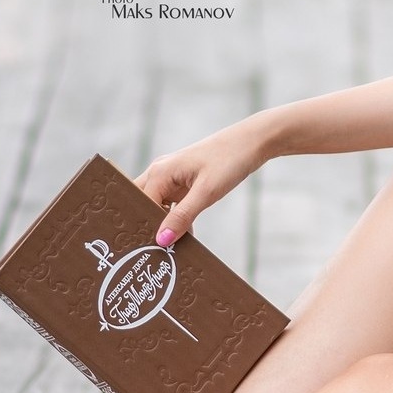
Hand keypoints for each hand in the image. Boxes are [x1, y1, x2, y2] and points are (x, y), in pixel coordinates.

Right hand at [135, 120, 268, 245]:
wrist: (250, 143)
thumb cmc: (228, 161)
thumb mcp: (206, 193)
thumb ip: (182, 217)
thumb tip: (162, 239)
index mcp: (160, 172)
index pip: (141, 206)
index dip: (145, 226)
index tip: (150, 249)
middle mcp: (160, 172)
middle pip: (142, 203)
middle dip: (146, 224)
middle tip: (154, 248)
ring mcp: (171, 177)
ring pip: (156, 204)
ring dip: (162, 222)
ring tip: (169, 246)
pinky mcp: (183, 182)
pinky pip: (171, 203)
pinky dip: (175, 218)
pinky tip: (185, 234)